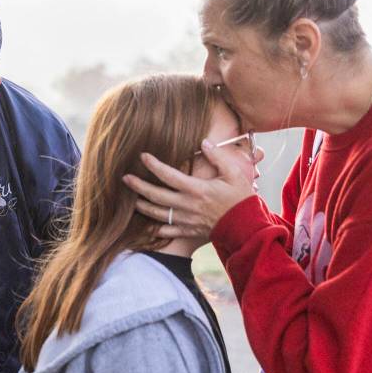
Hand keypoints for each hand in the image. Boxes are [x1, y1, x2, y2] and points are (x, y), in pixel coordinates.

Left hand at [122, 140, 255, 241]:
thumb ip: (218, 157)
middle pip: (156, 195)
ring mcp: (186, 219)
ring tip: (131, 199)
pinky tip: (147, 223)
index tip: (142, 156)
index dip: (153, 165)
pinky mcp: (188, 230)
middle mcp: (187, 205)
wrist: (246, 227)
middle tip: (125, 178)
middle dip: (138, 186)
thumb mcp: (234, 174)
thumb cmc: (241, 199)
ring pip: (157, 213)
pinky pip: (167, 230)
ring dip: (142, 206)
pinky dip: (155, 227)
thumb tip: (204, 142)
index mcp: (196, 189)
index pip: (168, 175)